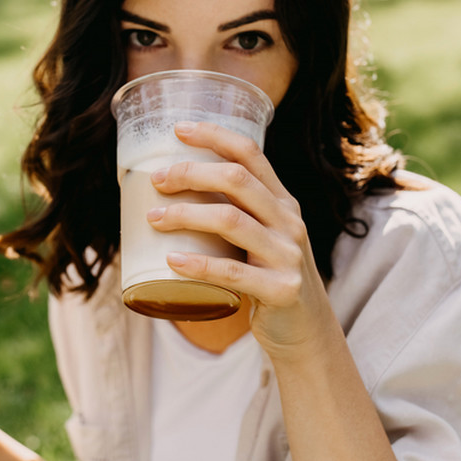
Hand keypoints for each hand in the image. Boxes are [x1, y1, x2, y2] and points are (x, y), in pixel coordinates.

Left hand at [146, 121, 338, 358]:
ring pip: (230, 220)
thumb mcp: (264, 238)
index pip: (251, 154)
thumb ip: (236, 214)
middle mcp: (289, 222)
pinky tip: (172, 259)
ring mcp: (288, 255)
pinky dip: (199, 264)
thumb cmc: (269, 278)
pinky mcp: (281, 290)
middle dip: (191, 173)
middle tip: (157, 181)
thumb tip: (176, 192)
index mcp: (283, 202)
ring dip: (185, 215)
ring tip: (154, 218)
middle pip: (236, 180)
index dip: (214, 135)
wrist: (306, 331)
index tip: (178, 129)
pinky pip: (234, 272)